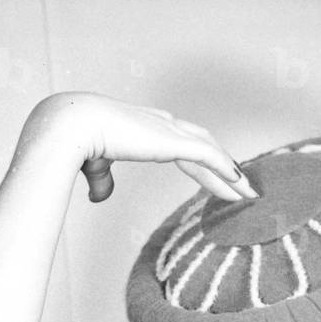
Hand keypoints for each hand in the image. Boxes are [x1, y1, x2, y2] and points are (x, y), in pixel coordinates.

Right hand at [29, 91, 257, 203]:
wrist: (72, 127)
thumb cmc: (77, 142)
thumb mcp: (95, 166)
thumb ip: (103, 181)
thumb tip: (100, 197)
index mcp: (145, 127)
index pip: (181, 142)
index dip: (199, 158)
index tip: (211, 174)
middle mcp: (161, 124)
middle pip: (203, 145)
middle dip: (222, 165)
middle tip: (240, 185)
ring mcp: (169, 131)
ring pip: (211, 152)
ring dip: (231, 173)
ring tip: (249, 192)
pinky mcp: (173, 142)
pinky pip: (210, 157)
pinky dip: (227, 171)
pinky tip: (241, 185)